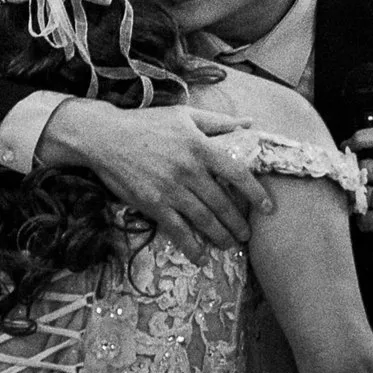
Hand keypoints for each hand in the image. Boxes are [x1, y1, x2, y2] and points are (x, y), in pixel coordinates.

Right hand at [38, 100, 268, 257]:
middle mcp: (189, 170)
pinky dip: (191, 246)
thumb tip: (249, 122)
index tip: (268, 208)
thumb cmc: (145, 123)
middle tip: (246, 235)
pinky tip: (200, 256)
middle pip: (223, 203)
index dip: (256, 193)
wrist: (104, 137)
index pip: (237, 173)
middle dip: (238, 223)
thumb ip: (219, 121)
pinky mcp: (153, 203)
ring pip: (204, 219)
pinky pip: (177, 230)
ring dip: (220, 236)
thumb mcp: (184, 115)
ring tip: (230, 244)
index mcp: (200, 147)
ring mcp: (171, 189)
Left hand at [348, 127, 372, 278]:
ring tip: (364, 206)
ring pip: (363, 193)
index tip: (346, 147)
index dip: (359, 138)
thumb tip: (349, 153)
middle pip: (366, 167)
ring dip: (356, 202)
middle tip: (352, 187)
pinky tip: (372, 222)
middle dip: (354, 178)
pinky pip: (366, 218)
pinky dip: (363, 222)